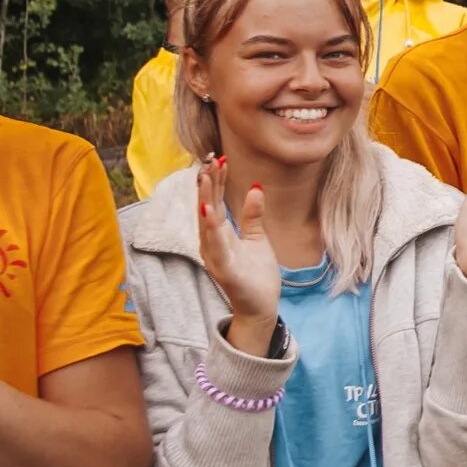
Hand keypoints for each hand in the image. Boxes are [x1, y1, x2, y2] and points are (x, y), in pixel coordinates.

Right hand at [193, 155, 282, 339]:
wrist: (260, 308)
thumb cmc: (255, 274)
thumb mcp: (257, 238)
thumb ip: (253, 215)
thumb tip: (256, 187)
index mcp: (219, 235)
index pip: (216, 202)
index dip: (217, 181)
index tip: (220, 159)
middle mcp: (212, 244)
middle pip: (207, 208)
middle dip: (209, 184)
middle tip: (211, 159)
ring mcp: (216, 257)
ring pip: (208, 224)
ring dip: (206, 200)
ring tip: (206, 177)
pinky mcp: (225, 270)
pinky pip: (217, 247)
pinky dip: (212, 230)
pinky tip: (209, 213)